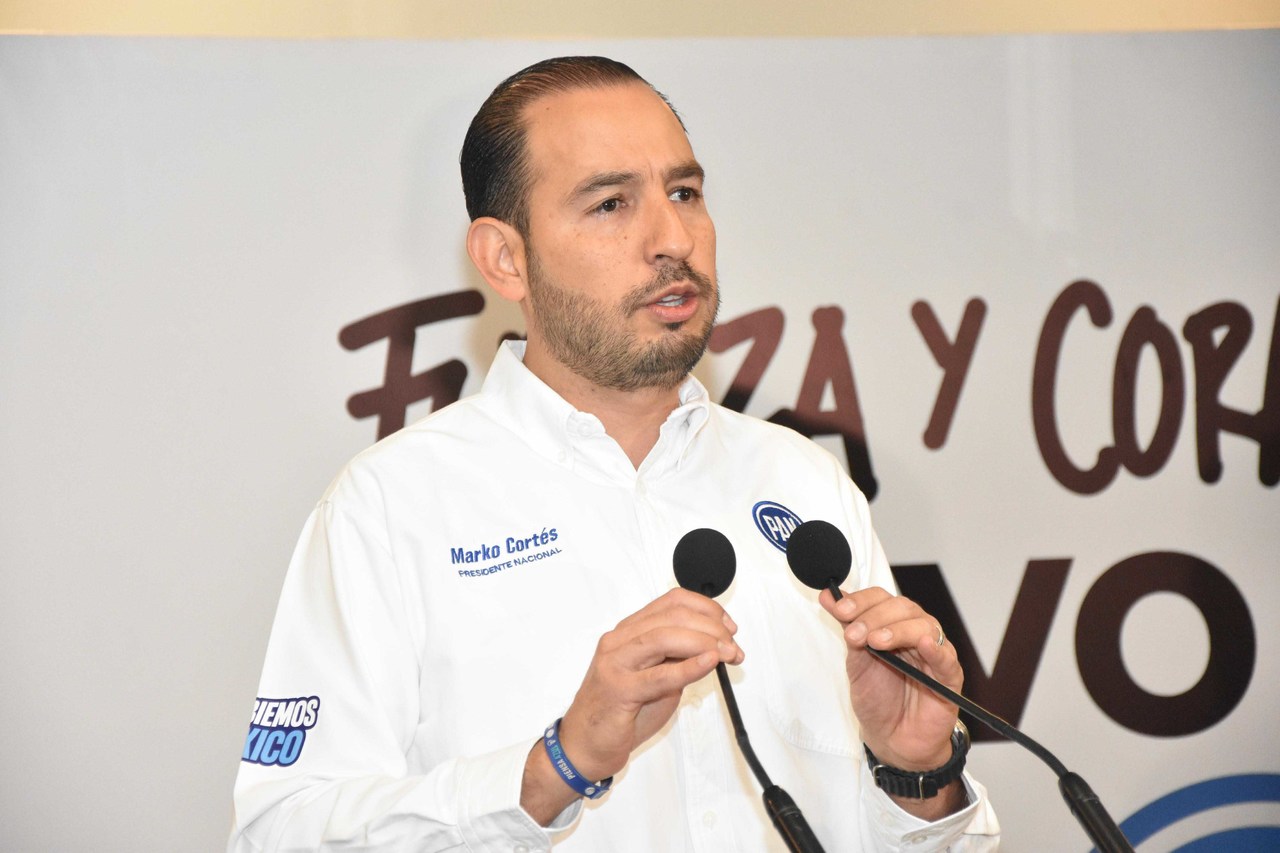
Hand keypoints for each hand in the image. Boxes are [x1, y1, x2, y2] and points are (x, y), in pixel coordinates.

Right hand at [521, 588, 742, 821]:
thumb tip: (713, 647)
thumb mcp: (655, 677)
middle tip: (733, 646)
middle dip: (712, 627)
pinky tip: (709, 663)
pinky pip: (660, 675)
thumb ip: (677, 659)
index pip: (671, 601)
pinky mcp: (618, 690)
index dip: (706, 608)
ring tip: (727, 654)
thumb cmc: (619, 712)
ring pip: (665, 637)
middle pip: (672, 616)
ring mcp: (616, 663)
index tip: (728, 626)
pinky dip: (689, 666)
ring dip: (705, 642)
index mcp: (628, 631)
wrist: (585, 745)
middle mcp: (619, 641)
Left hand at [818, 586, 959, 772]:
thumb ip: (848, 630)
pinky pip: (946, 659)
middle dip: (874, 617)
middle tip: (854, 635)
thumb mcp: (856, 663)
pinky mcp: (949, 677)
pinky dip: (936, 649)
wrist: (893, 739)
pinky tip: (923, 645)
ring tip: (875, 642)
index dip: (861, 601)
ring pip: (924, 627)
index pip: (881, 599)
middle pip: (902, 608)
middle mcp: (915, 633)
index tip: (839, 610)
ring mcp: (934, 653)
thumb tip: (828, 596)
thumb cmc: (879, 700)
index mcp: (892, 625)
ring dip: (897, 630)